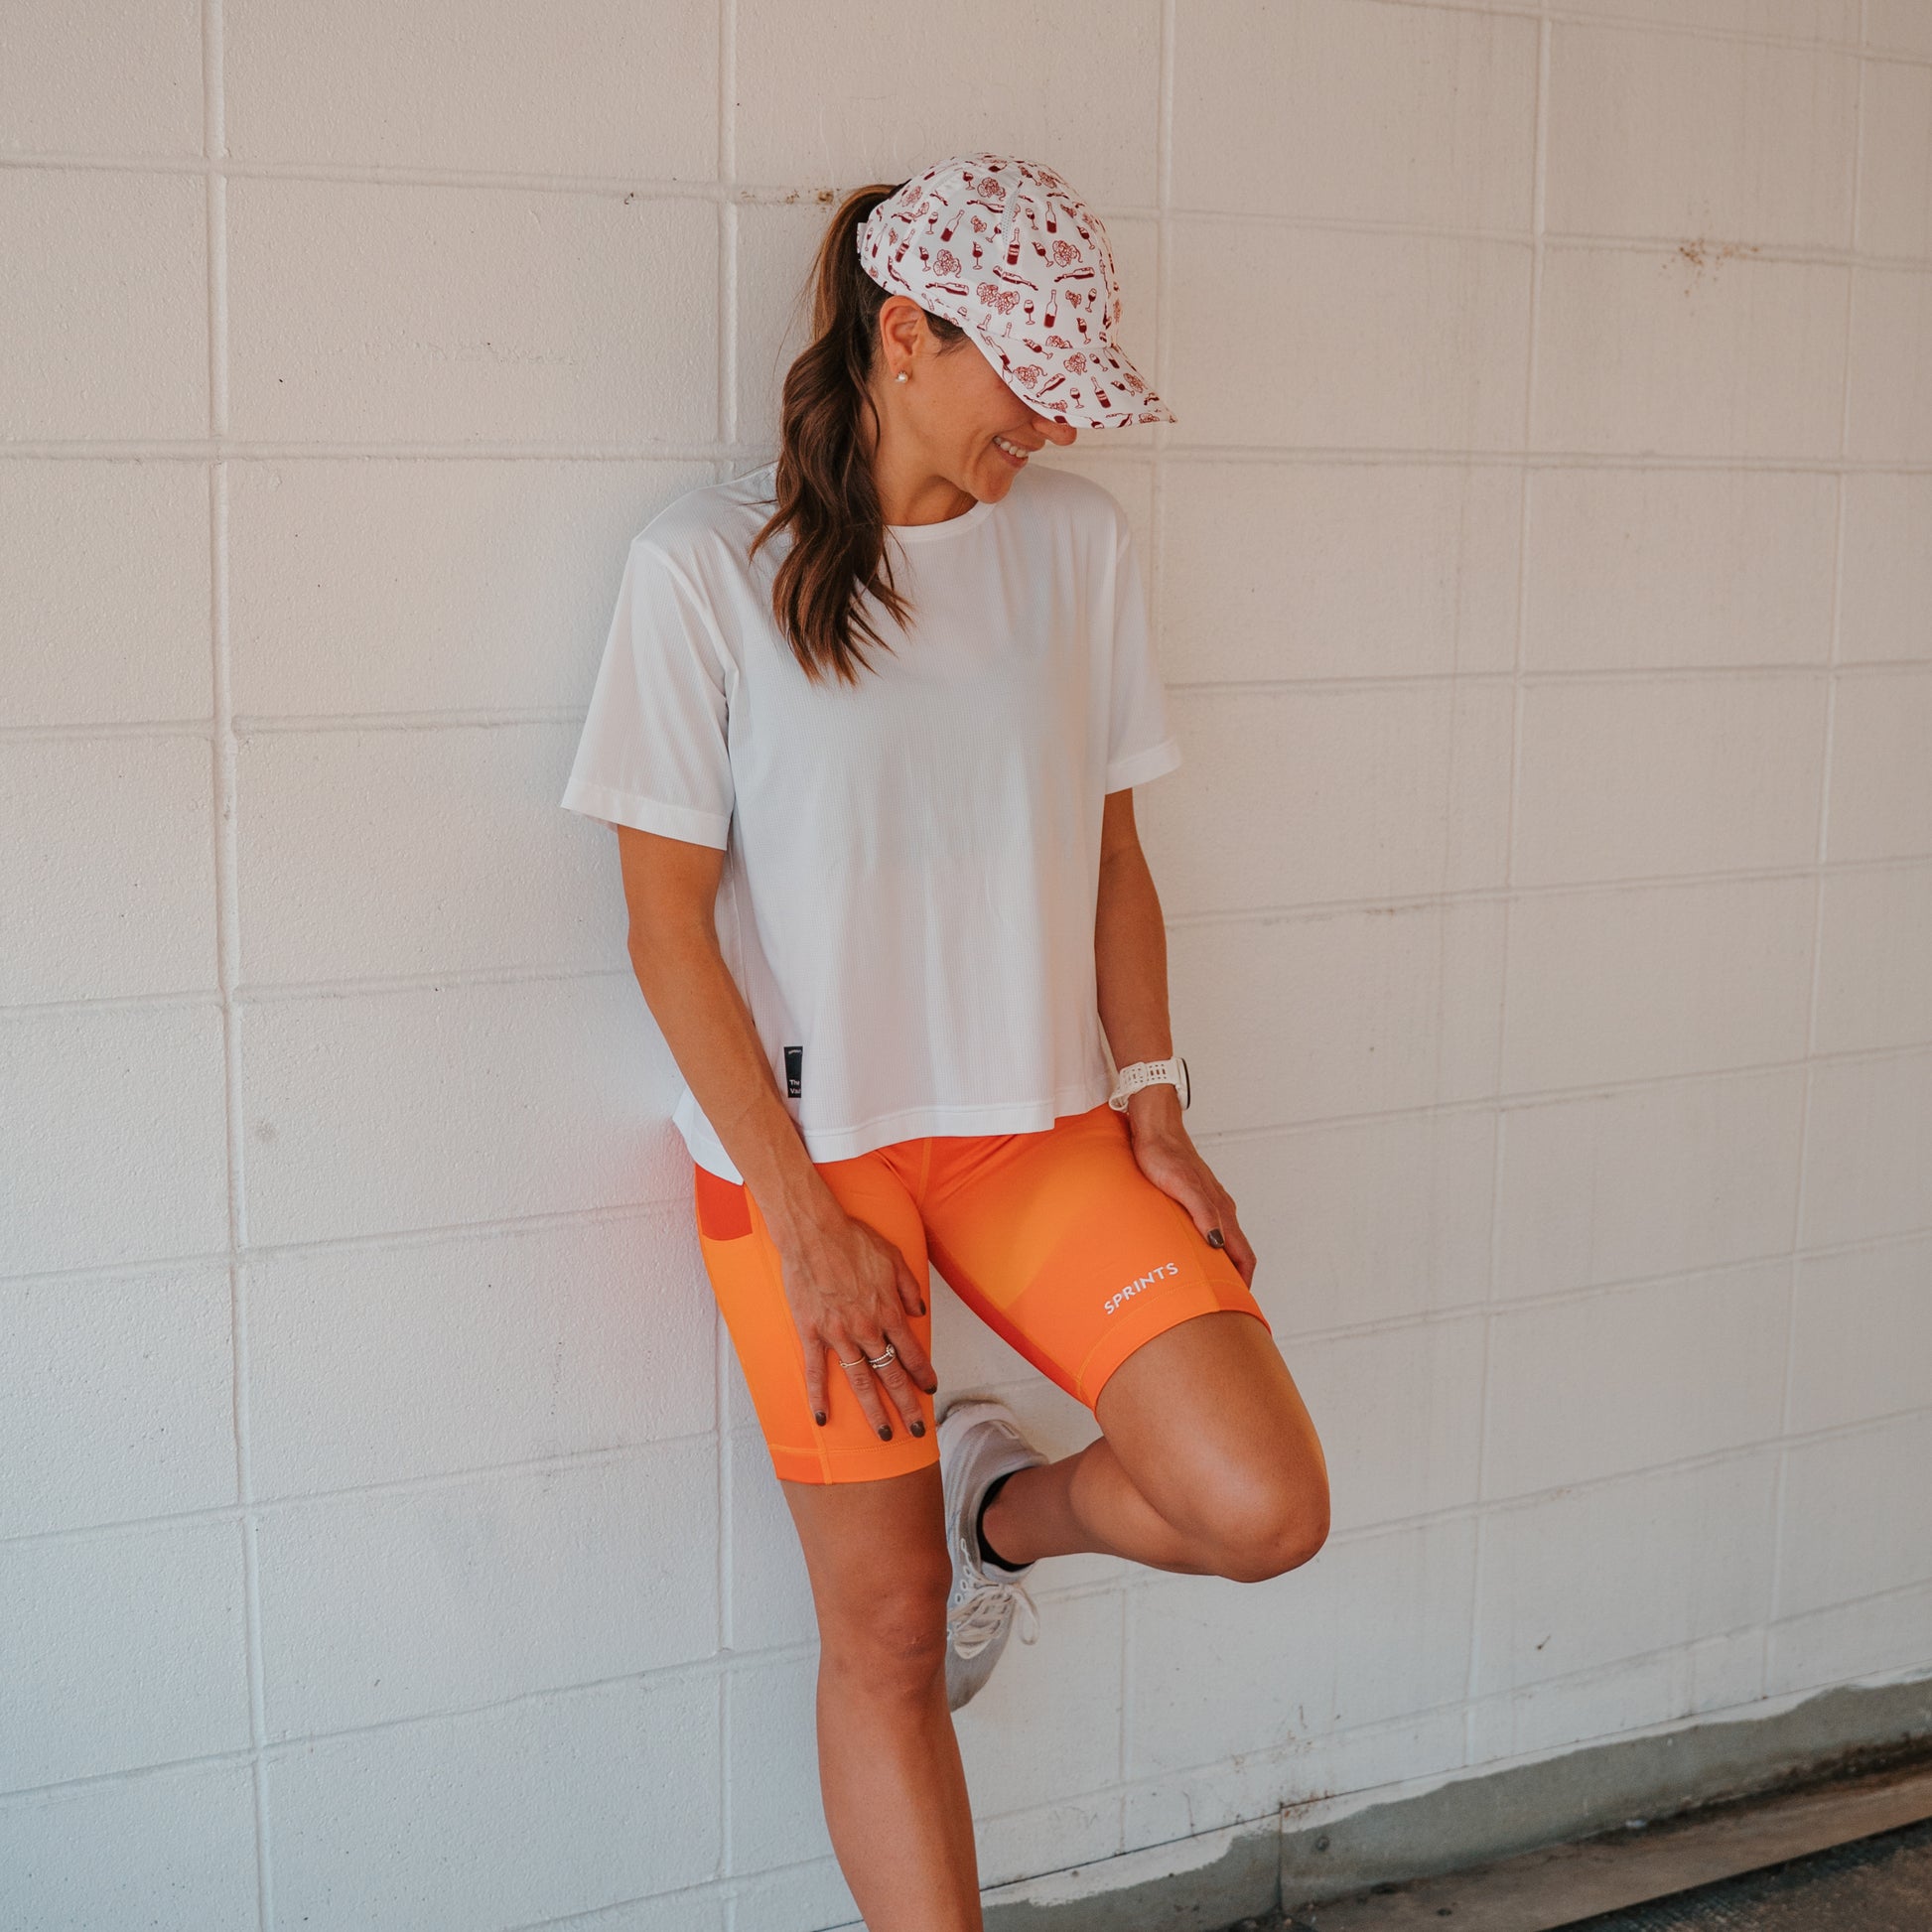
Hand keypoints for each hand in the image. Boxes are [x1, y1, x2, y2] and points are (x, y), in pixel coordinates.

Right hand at [774, 1205, 939, 1438]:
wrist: (814, 1233)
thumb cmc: (853, 1240)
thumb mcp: (894, 1258)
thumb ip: (909, 1288)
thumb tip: (920, 1311)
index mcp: (889, 1311)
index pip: (912, 1353)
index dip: (923, 1374)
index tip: (930, 1391)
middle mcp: (868, 1329)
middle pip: (891, 1375)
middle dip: (906, 1405)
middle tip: (916, 1430)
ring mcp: (839, 1334)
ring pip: (860, 1380)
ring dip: (873, 1410)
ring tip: (883, 1434)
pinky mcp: (812, 1333)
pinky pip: (815, 1371)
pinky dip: (819, 1396)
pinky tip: (823, 1418)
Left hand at [1123, 1093, 1256, 1288]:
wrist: (1154, 1128)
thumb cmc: (1163, 1155)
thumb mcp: (1181, 1185)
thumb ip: (1202, 1212)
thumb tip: (1218, 1244)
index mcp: (1222, 1209)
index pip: (1244, 1254)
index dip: (1244, 1282)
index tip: (1238, 1305)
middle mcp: (1220, 1208)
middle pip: (1235, 1252)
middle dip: (1232, 1279)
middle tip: (1218, 1303)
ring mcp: (1208, 1203)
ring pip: (1222, 1241)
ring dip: (1219, 1264)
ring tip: (1204, 1286)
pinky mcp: (1193, 1198)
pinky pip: (1207, 1229)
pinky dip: (1205, 1248)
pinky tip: (1189, 1254)